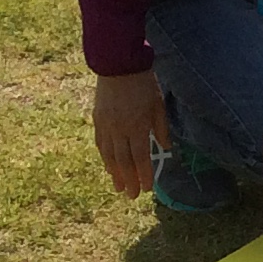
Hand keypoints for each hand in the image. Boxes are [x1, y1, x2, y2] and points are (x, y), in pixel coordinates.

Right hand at [91, 70, 168, 197]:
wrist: (118, 66)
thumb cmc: (144, 84)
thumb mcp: (158, 106)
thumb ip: (161, 129)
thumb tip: (165, 148)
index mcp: (137, 127)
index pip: (141, 158)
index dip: (144, 175)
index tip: (147, 188)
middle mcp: (120, 130)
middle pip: (123, 161)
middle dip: (129, 180)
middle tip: (132, 196)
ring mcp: (106, 126)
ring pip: (109, 155)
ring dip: (115, 173)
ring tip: (119, 187)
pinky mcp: (97, 120)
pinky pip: (100, 144)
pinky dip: (105, 158)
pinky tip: (109, 166)